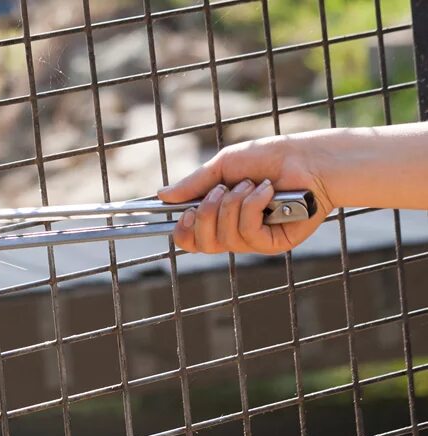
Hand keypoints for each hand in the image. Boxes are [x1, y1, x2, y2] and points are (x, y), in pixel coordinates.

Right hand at [158, 136, 335, 254]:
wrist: (308, 159)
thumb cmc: (270, 158)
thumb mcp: (224, 165)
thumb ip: (194, 183)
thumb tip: (161, 195)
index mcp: (219, 217)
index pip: (191, 240)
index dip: (183, 231)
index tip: (185, 213)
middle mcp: (233, 233)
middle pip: (202, 243)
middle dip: (207, 213)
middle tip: (222, 189)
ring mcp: (253, 241)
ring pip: (223, 238)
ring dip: (234, 205)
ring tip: (253, 184)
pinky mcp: (272, 244)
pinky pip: (247, 233)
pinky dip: (253, 207)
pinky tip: (268, 192)